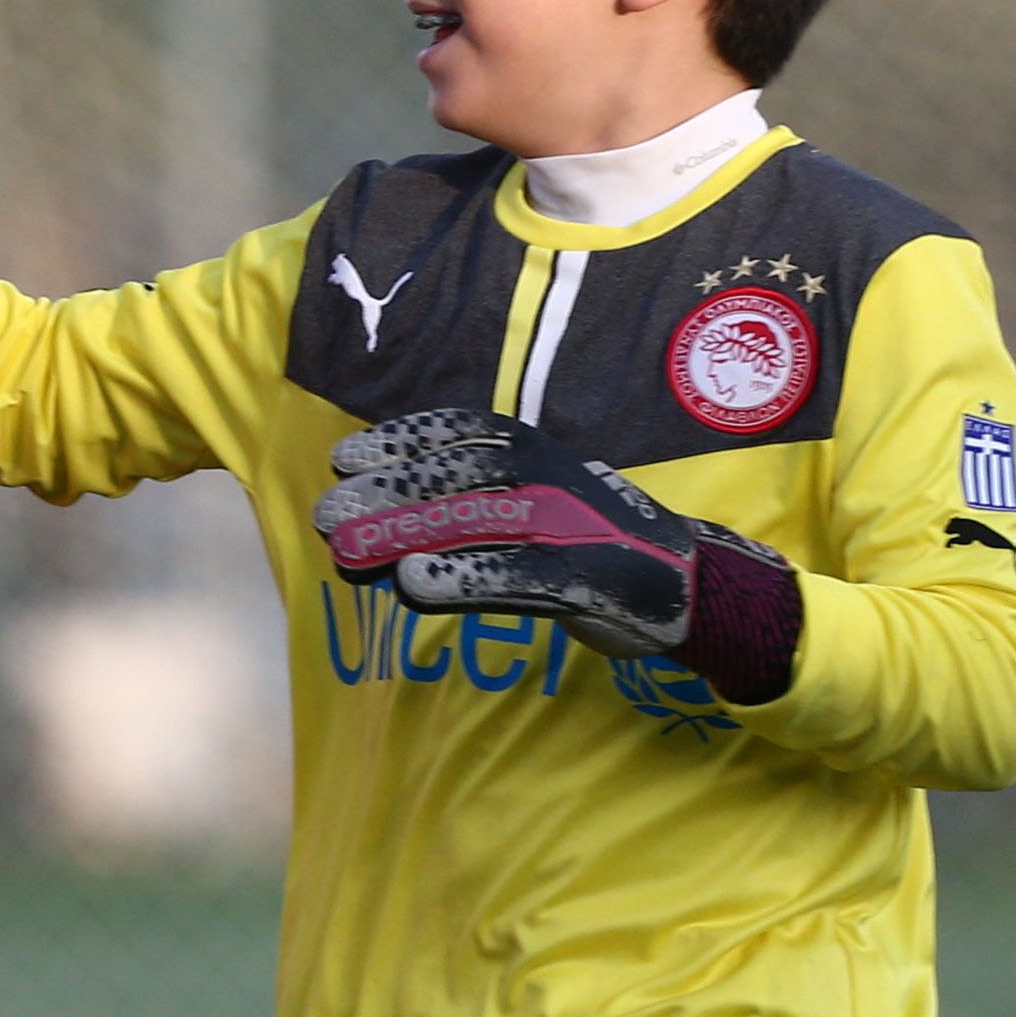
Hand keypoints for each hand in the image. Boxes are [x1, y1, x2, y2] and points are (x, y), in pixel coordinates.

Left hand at [316, 407, 790, 658]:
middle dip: (387, 491)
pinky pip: (520, 573)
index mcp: (537, 450)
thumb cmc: (586, 542)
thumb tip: (369, 530)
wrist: (688, 586)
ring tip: (346, 551)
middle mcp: (552, 477)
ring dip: (409, 533)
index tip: (344, 457)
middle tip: (327, 512)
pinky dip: (465, 577)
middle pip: (457, 475)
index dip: (402, 439)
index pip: (463, 430)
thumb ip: (456, 518)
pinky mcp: (589, 577)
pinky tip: (412, 585)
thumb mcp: (525, 513)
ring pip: (479, 520)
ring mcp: (573, 524)